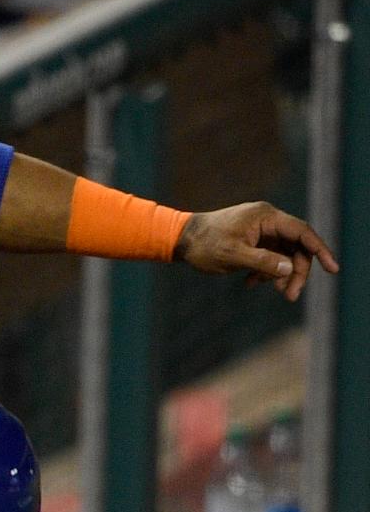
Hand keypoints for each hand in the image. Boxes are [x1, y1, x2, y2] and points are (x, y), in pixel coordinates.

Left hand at [175, 202, 338, 301]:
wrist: (179, 240)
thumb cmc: (204, 244)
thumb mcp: (233, 255)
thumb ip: (262, 261)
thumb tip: (290, 267)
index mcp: (265, 217)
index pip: (302, 232)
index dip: (320, 250)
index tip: (332, 268)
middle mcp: (266, 221)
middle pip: (296, 247)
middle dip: (297, 271)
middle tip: (291, 295)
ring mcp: (260, 231)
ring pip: (284, 254)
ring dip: (282, 274)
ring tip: (278, 293)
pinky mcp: (253, 241)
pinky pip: (270, 257)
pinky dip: (266, 272)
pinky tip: (251, 283)